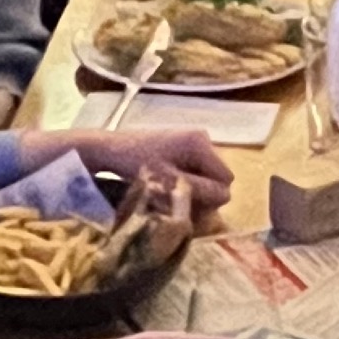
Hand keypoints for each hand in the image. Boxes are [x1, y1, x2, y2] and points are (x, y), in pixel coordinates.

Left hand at [80, 125, 236, 211]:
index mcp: (201, 143)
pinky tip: (169, 182)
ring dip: (195, 188)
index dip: (211, 196)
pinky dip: (188, 179)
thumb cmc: (137, 165)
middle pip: (219, 177)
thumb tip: (226, 196)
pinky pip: (198, 169)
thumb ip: (200, 190)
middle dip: (204, 192)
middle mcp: (203, 137)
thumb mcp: (170, 182)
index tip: (188, 202)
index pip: (226, 179)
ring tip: (170, 191)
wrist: (111, 149)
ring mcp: (195, 139)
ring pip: (209, 175)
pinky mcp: (185, 144)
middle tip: (178, 200)